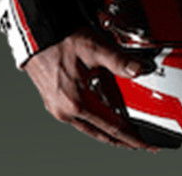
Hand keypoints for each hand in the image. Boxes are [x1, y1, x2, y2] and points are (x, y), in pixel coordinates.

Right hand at [23, 27, 158, 150]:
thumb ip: (119, 61)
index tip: (143, 144)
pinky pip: (80, 119)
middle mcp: (66, 111)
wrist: (38, 35)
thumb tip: (139, 70)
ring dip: (107, 132)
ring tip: (124, 135)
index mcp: (77, 103)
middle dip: (121, 140)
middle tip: (138, 144)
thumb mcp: (96, 48)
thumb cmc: (62, 40)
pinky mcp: (55, 103)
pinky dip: (95, 122)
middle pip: (100, 133)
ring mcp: (58, 109)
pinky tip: (104, 117)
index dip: (130, 137)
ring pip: (89, 128)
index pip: (112, 127)